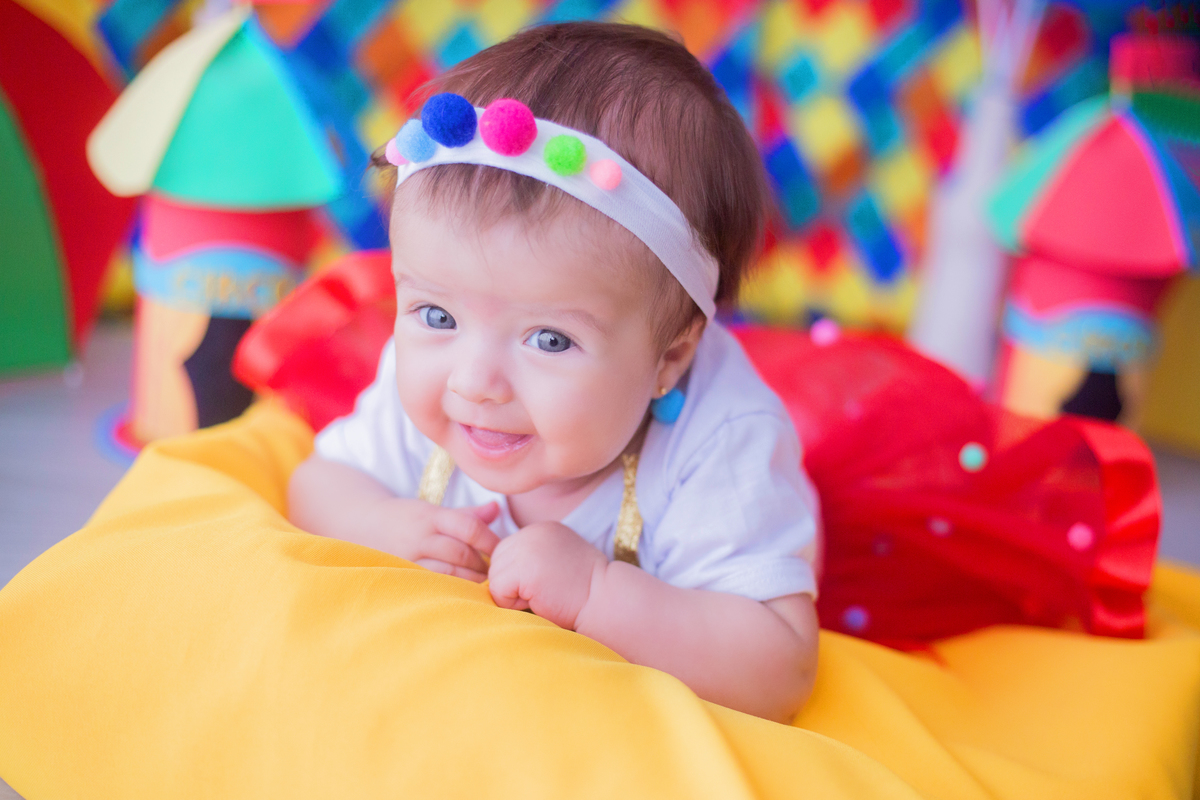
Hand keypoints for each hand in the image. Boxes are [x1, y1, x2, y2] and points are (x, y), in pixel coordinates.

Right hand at [360, 497, 500, 581]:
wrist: (361, 524)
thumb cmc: (407, 519)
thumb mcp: (434, 510)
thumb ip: (467, 514)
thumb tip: (497, 508)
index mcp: (431, 516)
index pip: (469, 528)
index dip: (490, 542)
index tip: (500, 552)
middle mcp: (420, 537)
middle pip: (461, 554)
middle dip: (483, 566)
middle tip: (496, 573)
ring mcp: (408, 559)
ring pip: (448, 574)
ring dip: (470, 582)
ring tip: (482, 585)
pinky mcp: (401, 576)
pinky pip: (431, 587)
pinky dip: (450, 591)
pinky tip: (461, 595)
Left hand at [488, 521, 606, 629]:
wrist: (606, 601)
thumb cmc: (584, 592)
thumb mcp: (557, 561)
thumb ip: (533, 557)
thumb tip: (500, 571)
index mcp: (541, 529)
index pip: (506, 552)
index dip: (520, 576)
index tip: (549, 583)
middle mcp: (532, 531)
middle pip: (496, 562)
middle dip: (513, 584)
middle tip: (545, 592)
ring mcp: (528, 547)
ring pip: (495, 577)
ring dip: (513, 595)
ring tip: (543, 596)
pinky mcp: (525, 568)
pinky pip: (497, 590)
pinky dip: (512, 604)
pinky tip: (539, 601)